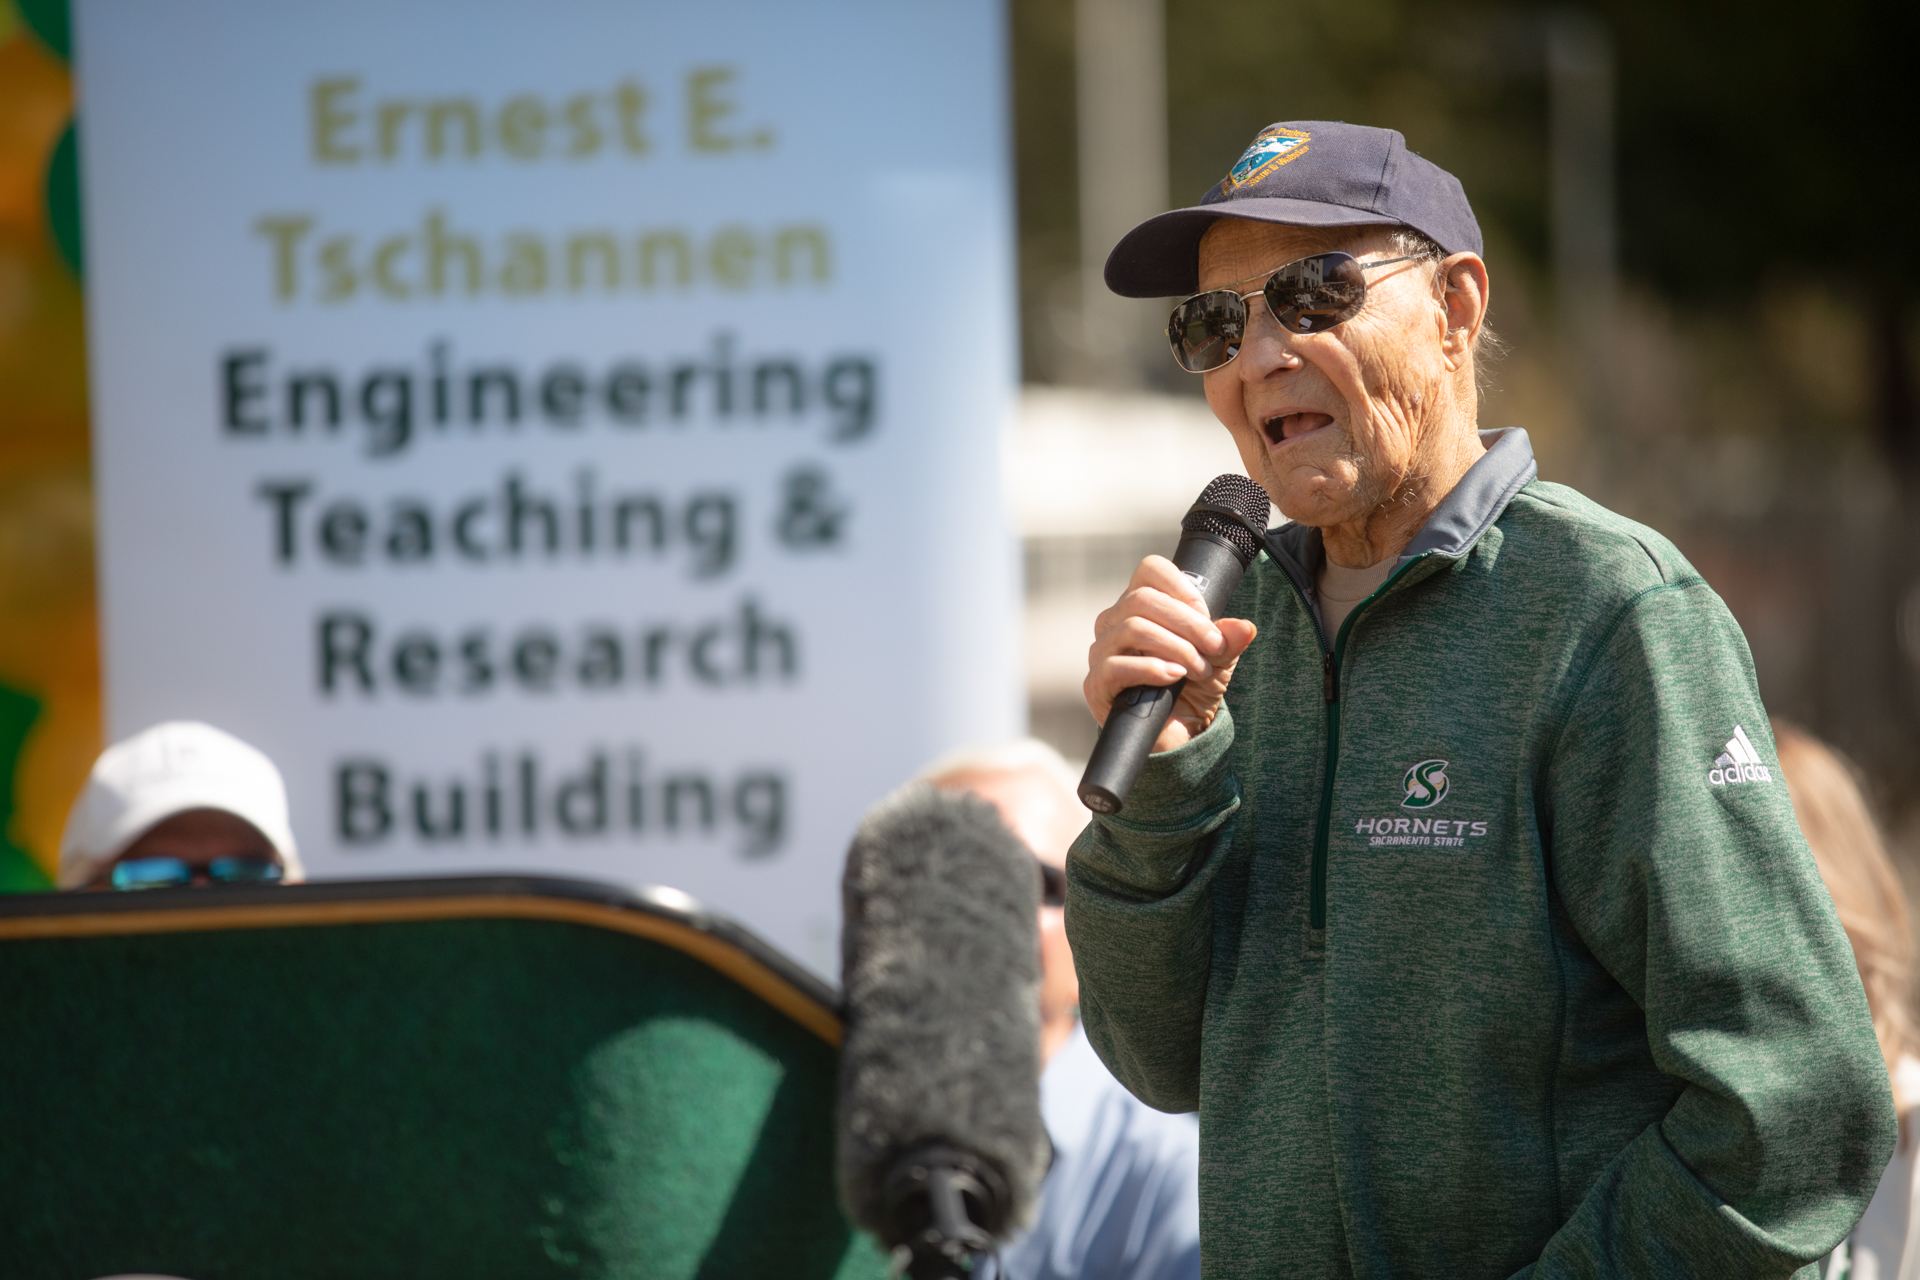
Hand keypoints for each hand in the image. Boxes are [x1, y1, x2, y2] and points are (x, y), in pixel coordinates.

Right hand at [1084, 555, 1257, 753]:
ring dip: (1175, 648)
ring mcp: (1101, 653)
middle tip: (1214, 648)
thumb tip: (1244, 628)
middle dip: (1188, 623)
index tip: (1206, 615)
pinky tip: (1174, 678)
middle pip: (1142, 599)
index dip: (1181, 587)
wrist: (1178, 734)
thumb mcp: (1217, 660)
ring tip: (1198, 669)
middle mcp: (1114, 623)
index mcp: (1139, 606)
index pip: (1149, 570)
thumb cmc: (1191, 688)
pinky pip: (1116, 666)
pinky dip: (1151, 669)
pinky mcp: (1097, 685)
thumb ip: (1227, 640)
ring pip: (1132, 628)